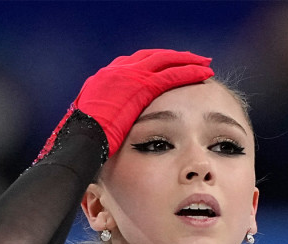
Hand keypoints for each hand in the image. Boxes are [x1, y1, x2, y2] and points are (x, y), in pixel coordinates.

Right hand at [38, 48, 213, 159]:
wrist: (83, 140)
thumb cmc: (87, 142)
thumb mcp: (97, 127)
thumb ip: (109, 121)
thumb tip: (114, 133)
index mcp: (106, 80)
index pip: (135, 65)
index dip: (155, 65)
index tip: (168, 68)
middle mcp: (117, 72)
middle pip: (151, 58)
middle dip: (173, 59)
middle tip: (192, 60)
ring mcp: (129, 76)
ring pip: (164, 62)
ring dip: (185, 62)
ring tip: (204, 64)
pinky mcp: (141, 86)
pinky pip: (170, 75)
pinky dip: (188, 72)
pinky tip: (203, 73)